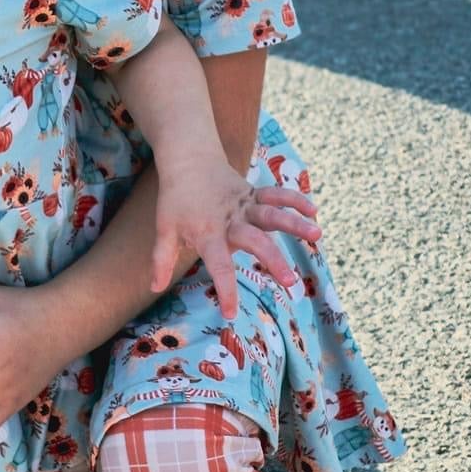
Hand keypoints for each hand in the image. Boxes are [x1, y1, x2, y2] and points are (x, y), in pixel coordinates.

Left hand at [151, 154, 319, 321]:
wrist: (187, 158)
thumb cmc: (175, 199)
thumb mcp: (164, 229)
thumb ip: (161, 259)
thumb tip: (154, 288)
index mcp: (208, 233)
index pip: (218, 265)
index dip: (225, 290)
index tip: (230, 313)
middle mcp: (230, 219)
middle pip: (255, 240)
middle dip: (273, 260)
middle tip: (289, 282)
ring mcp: (245, 204)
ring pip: (272, 214)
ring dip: (294, 224)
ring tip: (317, 234)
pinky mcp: (254, 193)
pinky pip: (276, 195)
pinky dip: (294, 200)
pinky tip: (314, 211)